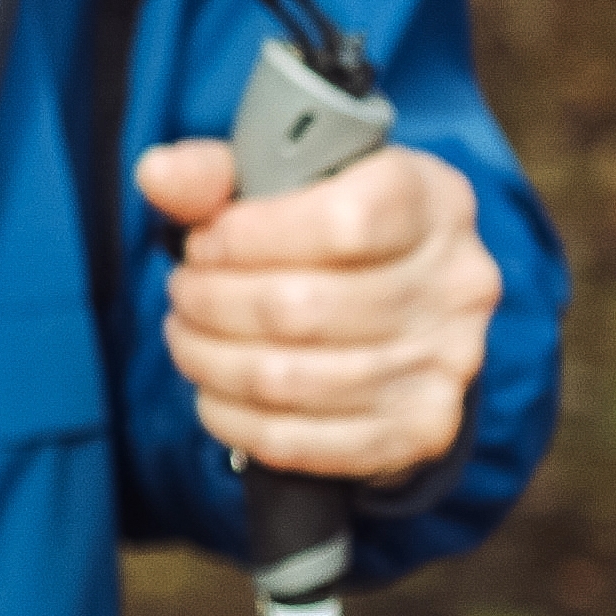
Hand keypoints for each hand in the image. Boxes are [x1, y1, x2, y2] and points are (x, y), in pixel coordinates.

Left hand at [134, 136, 502, 485]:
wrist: (405, 308)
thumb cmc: (329, 232)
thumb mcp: (285, 180)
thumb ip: (217, 173)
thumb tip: (159, 174)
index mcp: (432, 202)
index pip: (343, 222)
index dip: (248, 237)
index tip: (205, 242)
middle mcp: (457, 284)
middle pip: (302, 307)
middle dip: (211, 301)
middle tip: (183, 291)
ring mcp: (447, 364)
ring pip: (290, 378)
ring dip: (210, 358)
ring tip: (187, 334)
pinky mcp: (421, 430)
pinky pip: (301, 441)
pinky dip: (233, 418)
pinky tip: (212, 389)